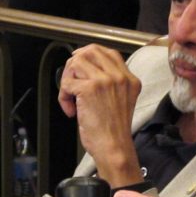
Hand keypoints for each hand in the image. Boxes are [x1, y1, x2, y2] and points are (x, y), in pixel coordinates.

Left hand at [57, 44, 141, 186]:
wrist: (114, 145)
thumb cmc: (114, 129)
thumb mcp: (123, 100)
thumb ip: (113, 83)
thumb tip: (87, 69)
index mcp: (130, 79)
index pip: (109, 53)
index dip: (90, 55)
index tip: (79, 64)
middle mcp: (120, 77)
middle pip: (91, 51)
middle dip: (75, 64)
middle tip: (71, 79)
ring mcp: (105, 81)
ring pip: (76, 63)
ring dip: (67, 79)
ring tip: (71, 96)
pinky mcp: (89, 89)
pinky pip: (66, 83)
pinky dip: (63, 97)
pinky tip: (72, 109)